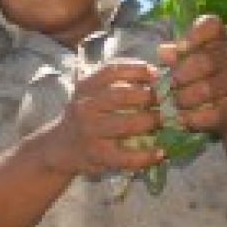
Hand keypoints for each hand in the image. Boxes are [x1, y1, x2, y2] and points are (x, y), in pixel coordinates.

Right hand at [45, 61, 162, 175]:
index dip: (137, 69)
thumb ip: (115, 82)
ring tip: (166, 121)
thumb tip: (154, 73)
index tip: (155, 73)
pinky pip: (125, 157)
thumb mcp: (90, 93)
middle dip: (148, 96)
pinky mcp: (96, 155)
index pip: (112, 70)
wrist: (58, 148)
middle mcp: (84, 107)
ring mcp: (89, 132)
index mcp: (85, 87)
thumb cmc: (84, 116)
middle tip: (167, 99)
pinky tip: (160, 152)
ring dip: (150, 122)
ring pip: (125, 125)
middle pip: (121, 96)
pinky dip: (145, 155)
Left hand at [159, 15, 226, 133]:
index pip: (211, 25)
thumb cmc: (205, 74)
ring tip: (173, 102)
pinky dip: (194, 117)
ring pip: (208, 88)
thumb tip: (163, 52)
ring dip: (185, 98)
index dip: (192, 35)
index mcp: (219, 37)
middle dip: (181, 74)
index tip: (176, 49)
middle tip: (168, 84)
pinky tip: (182, 119)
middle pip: (205, 61)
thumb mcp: (191, 58)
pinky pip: (214, 112)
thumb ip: (177, 53)